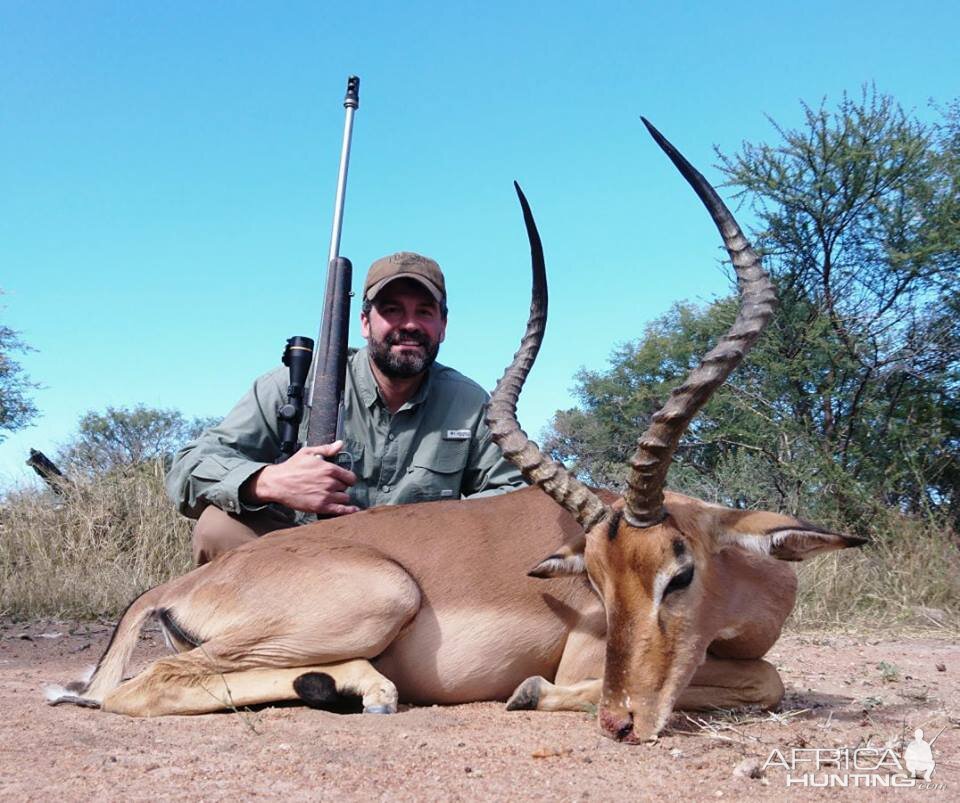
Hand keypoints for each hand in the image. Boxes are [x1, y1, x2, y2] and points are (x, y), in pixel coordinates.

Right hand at [244, 441, 358, 515]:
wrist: (277, 483)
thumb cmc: (291, 467)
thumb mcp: (308, 453)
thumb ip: (326, 449)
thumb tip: (340, 444)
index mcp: (329, 469)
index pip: (350, 476)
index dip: (348, 478)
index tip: (345, 479)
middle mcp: (330, 483)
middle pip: (345, 487)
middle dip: (341, 487)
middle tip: (332, 486)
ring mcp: (326, 496)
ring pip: (344, 498)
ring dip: (340, 497)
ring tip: (333, 495)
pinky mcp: (320, 507)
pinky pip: (340, 510)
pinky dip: (348, 511)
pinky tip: (353, 510)